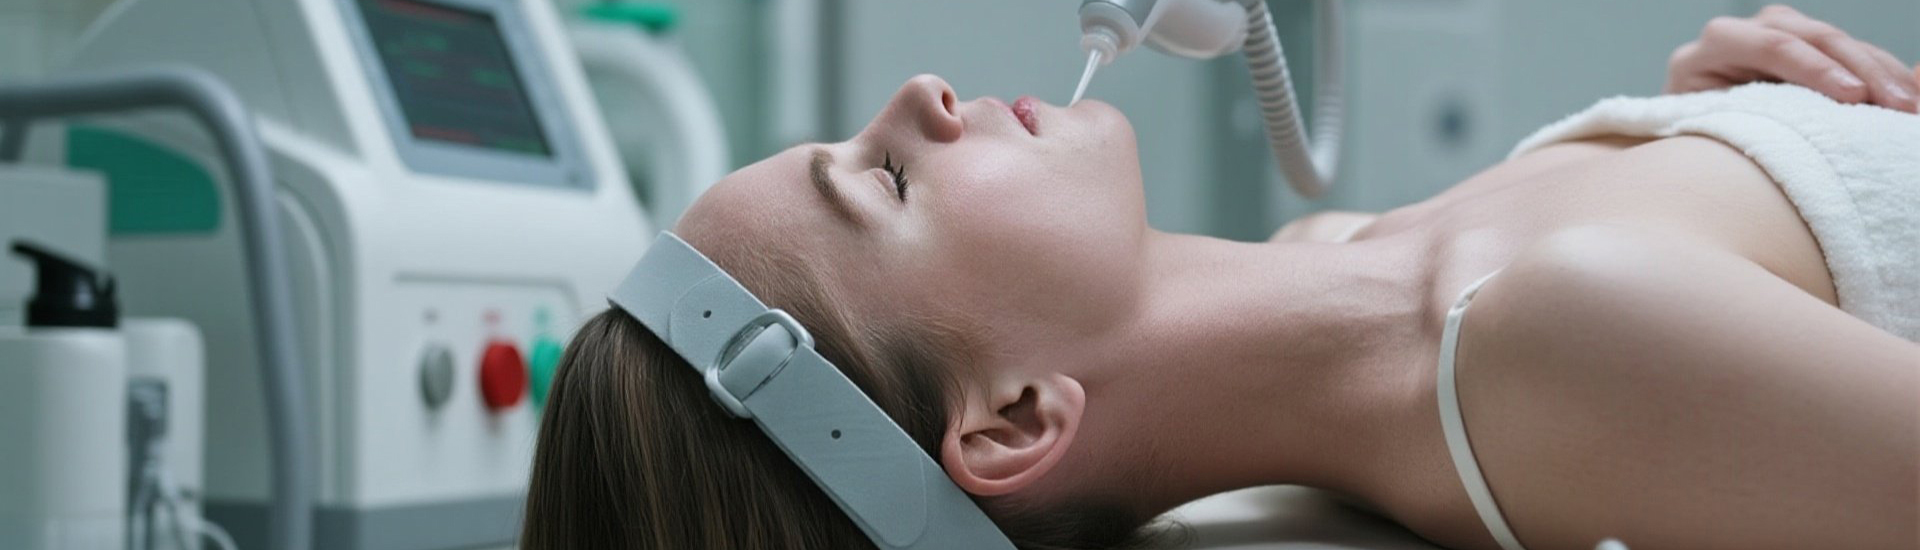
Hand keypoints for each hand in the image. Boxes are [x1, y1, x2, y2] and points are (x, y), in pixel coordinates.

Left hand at [1666, 5, 1917, 112]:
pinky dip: (1881, 72)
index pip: (1771, 46)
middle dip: (1862, 70)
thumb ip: (1742, 120)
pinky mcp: (1805, 47)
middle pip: (1813, 37)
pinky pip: (1851, 52)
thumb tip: (1793, 137)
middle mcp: (1749, 29)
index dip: (1816, 69)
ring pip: (1838, 41)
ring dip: (1881, 70)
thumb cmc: (1693, 139)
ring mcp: (1779, 33)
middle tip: (1898, 105)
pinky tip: (1908, 94)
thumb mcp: (1706, 129)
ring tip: (1910, 105)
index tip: (1854, 97)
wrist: (1689, 132)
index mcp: (1715, 46)